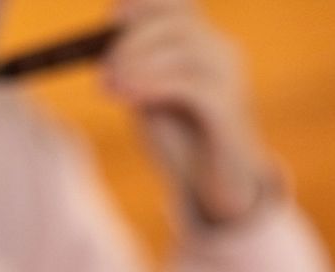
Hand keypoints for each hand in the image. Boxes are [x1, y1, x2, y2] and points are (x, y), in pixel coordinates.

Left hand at [103, 0, 276, 224]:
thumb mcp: (153, 99)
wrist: (215, 189)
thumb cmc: (183, 145)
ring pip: (183, 49)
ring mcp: (230, 79)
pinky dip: (153, 85)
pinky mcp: (227, 109)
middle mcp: (223, 54)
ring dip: (139, 62)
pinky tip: (128, 97)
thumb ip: (139, 70)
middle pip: (178, 23)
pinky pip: (188, 85)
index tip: (110, 17)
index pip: (179, 5)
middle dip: (134, 40)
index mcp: (206, 46)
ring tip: (110, 84)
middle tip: (104, 67)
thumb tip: (109, 45)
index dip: (145, 4)